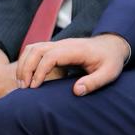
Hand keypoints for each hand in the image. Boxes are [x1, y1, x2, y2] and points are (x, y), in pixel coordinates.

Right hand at [15, 33, 129, 94]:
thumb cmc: (110, 61)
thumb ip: (94, 82)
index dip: (39, 70)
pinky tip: (28, 77)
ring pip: (33, 48)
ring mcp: (59, 44)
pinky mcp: (56, 48)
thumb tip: (76, 91)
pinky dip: (27, 61)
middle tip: (23, 88)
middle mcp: (64, 44)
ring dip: (24, 64)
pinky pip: (36, 50)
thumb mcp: (109, 73)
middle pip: (37, 49)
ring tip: (22, 84)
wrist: (112, 46)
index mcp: (76, 49)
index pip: (51, 55)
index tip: (34, 87)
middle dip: (26, 68)